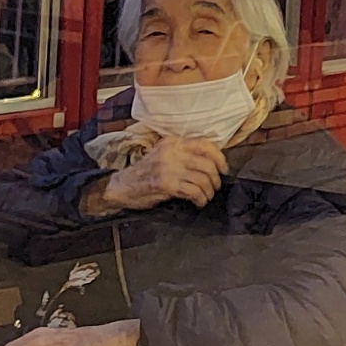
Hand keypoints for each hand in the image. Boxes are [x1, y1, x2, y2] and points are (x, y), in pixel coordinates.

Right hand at [87, 137, 227, 214]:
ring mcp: (169, 168)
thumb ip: (183, 154)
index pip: (205, 144)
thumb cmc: (145, 173)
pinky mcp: (167, 184)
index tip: (223, 169)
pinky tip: (197, 202)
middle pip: (208, 164)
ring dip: (208, 192)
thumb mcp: (163, 155)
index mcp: (173, 142)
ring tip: (205, 197)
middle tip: (214, 187)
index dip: (219, 158)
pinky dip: (200, 199)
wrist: (122, 186)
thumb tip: (211, 162)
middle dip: (216, 179)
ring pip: (203, 180)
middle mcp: (172, 152)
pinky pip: (194, 192)